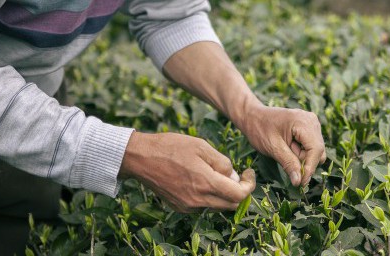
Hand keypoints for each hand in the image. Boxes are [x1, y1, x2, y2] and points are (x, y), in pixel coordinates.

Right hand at [119, 132, 254, 212]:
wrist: (140, 158)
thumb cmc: (171, 148)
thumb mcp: (202, 146)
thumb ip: (222, 163)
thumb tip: (233, 176)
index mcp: (205, 183)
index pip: (239, 195)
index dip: (249, 185)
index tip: (248, 173)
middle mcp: (198, 200)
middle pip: (230, 204)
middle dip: (239, 191)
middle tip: (238, 175)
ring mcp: (188, 206)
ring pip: (217, 206)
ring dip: (224, 193)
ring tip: (216, 174)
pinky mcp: (179, 207)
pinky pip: (202, 205)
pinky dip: (209, 196)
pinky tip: (201, 180)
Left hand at [237, 105, 325, 185]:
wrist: (253, 117)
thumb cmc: (259, 129)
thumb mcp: (273, 148)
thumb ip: (288, 163)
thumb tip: (299, 181)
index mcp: (304, 122)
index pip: (316, 149)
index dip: (310, 168)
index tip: (301, 183)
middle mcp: (311, 121)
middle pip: (318, 151)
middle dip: (304, 162)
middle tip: (285, 160)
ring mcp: (311, 124)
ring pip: (315, 151)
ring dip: (302, 157)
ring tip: (285, 150)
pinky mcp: (308, 129)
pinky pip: (311, 147)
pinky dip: (301, 152)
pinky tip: (288, 148)